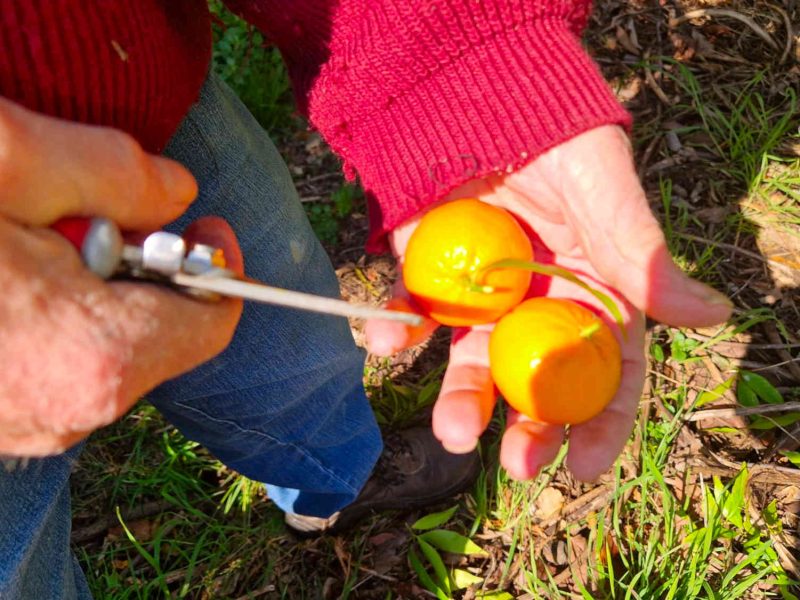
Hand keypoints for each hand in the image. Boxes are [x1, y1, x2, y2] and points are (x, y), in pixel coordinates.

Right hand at [0, 98, 242, 455]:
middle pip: (156, 332)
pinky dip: (42, 317)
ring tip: (16, 243)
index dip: (215, 262)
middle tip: (80, 214)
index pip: (212, 320)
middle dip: (138, 268)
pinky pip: (50, 364)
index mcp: (97, 356)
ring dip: (82, 288)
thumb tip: (177, 190)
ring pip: (100, 346)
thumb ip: (116, 171)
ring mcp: (21, 425)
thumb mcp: (8, 157)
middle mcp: (68, 409)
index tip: (200, 219)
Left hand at [366, 125, 731, 480]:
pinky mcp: (428, 276)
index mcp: (591, 292)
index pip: (604, 369)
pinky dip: (396, 329)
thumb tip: (712, 315)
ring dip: (459, 398)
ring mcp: (479, 296)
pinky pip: (411, 313)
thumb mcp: (605, 191)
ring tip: (452, 428)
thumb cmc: (556, 136)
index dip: (601, 421)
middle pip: (534, 380)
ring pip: (470, 360)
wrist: (478, 92)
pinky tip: (388, 338)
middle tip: (517, 464)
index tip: (583, 466)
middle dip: (526, 426)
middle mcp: (536, 305)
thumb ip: (641, 255)